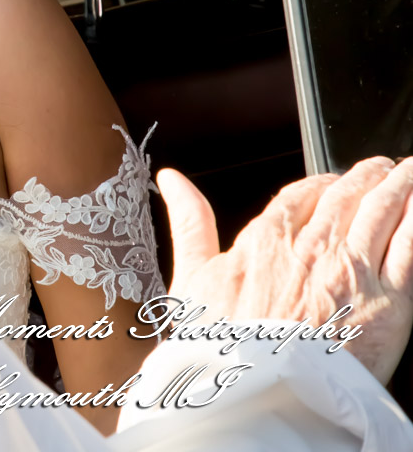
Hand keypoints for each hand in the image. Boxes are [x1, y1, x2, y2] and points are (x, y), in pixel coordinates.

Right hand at [158, 157, 412, 383]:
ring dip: (401, 184)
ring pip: (382, 211)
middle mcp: (311, 247)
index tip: (333, 180)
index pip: (302, 193)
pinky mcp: (387, 302)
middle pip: (347, 196)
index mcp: (265, 238)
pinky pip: (410, 246)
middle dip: (368, 175)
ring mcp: (351, 272)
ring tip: (410, 170)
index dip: (323, 182)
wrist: (258, 394)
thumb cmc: (222, 346)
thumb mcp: (191, 279)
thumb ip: (189, 222)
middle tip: (384, 166)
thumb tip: (171, 180)